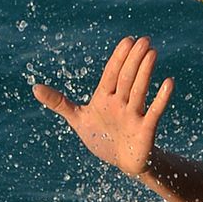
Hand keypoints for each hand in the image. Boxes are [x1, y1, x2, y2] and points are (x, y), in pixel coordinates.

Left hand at [33, 35, 172, 174]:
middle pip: (126, 78)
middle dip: (134, 60)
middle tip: (145, 40)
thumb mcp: (78, 119)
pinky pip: (154, 112)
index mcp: (105, 97)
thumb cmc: (101, 137)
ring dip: (145, 72)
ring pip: (139, 90)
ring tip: (152, 53)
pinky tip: (168, 82)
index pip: (112, 73)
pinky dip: (161, 99)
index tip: (128, 40)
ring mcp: (134, 115)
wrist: (121, 161)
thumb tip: (34, 87)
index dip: (118, 58)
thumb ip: (59, 102)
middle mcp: (121, 102)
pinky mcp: (145, 129)